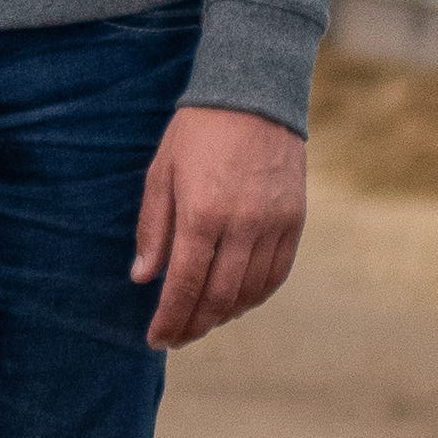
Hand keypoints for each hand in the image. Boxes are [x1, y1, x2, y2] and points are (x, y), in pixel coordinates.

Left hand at [129, 105, 306, 350]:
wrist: (253, 97)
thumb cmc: (196, 134)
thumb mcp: (161, 173)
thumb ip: (152, 228)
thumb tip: (142, 277)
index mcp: (201, 213)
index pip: (183, 285)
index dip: (170, 319)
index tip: (156, 340)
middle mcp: (241, 225)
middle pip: (218, 297)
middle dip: (194, 325)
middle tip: (175, 338)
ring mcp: (273, 225)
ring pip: (250, 292)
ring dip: (223, 315)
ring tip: (201, 322)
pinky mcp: (295, 221)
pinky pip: (276, 274)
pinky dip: (255, 296)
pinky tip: (235, 302)